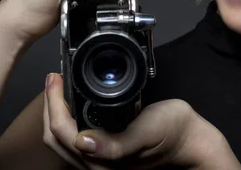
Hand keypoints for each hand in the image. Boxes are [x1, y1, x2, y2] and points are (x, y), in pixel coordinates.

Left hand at [43, 73, 240, 169]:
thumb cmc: (173, 132)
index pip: (63, 133)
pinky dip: (68, 119)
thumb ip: (115, 143)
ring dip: (56, 112)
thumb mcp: (147, 131)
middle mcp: (98, 165)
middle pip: (56, 138)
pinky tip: (74, 103)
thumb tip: (82, 142)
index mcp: (104, 162)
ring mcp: (101, 161)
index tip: (56, 79)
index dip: (54, 105)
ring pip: (62, 139)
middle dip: (50, 106)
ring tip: (59, 87)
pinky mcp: (106, 153)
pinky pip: (75, 138)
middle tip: (54, 79)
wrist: (190, 139)